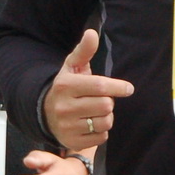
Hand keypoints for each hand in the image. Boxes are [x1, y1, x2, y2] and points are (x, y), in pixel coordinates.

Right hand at [42, 30, 133, 151]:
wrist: (46, 113)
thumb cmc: (67, 87)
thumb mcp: (72, 67)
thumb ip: (84, 51)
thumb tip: (92, 33)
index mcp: (65, 85)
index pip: (100, 86)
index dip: (118, 87)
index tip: (128, 89)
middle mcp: (64, 106)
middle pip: (105, 105)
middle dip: (109, 102)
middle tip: (101, 100)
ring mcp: (67, 126)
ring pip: (105, 122)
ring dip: (107, 117)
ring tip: (96, 112)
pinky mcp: (72, 142)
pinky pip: (101, 137)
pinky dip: (101, 131)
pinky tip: (91, 124)